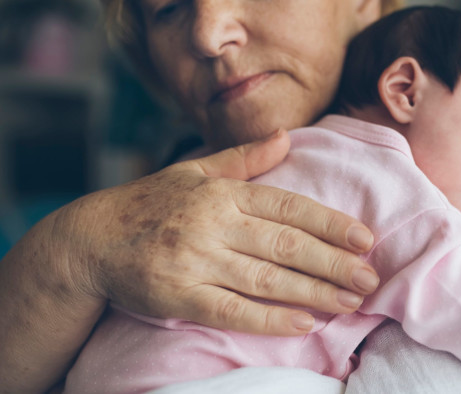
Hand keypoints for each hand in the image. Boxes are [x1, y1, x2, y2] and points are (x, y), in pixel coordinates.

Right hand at [64, 129, 378, 335]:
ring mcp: (194, 260)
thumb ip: (244, 158)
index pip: (288, 206)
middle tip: (371, 277)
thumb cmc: (149, 203)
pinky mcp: (178, 295)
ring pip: (266, 278)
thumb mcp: (194, 170)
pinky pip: (231, 310)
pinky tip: (304, 323)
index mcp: (221, 191)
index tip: (365, 238)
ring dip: (313, 291)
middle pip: (285, 244)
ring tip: (350, 302)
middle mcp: (212, 222)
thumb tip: (287, 137)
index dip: (330, 223)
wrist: (90, 239)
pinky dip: (269, 318)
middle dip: (333, 262)